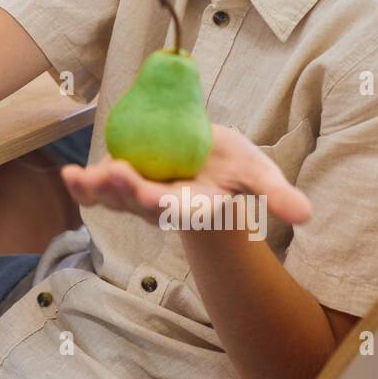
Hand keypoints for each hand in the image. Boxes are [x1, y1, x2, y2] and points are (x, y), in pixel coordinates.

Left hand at [61, 125, 312, 227]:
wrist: (205, 162)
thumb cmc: (232, 169)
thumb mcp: (257, 174)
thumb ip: (277, 195)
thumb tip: (308, 216)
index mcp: (194, 206)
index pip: (181, 210)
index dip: (167, 205)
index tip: (157, 199)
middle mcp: (161, 206)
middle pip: (141, 202)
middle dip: (127, 191)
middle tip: (116, 172)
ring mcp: (136, 196)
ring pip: (113, 197)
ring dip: (97, 189)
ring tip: (80, 177)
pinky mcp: (120, 181)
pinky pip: (98, 188)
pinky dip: (83, 186)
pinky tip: (69, 176)